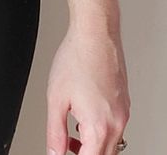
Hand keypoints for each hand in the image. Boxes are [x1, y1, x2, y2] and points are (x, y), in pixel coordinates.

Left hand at [46, 23, 130, 154]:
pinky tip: (83, 115)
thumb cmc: (76, 58)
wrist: (95, 35)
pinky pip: (114, 127)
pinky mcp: (123, 104)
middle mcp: (117, 123)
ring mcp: (123, 113)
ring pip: (110, 144)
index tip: (63, 154)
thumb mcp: (55, 98)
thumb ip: (55, 132)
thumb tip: (54, 152)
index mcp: (99, 126)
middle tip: (67, 147)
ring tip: (72, 131)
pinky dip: (99, 129)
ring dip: (92, 144)